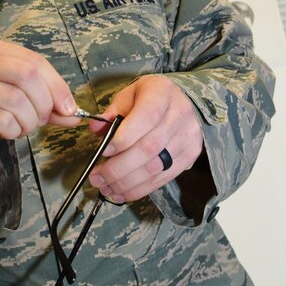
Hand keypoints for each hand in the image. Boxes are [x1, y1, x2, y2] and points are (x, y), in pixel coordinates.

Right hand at [0, 37, 77, 162]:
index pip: (34, 61)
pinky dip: (13, 130)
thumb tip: (74, 113)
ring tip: (22, 126)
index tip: (69, 107)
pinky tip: (6, 131)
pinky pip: (3, 121)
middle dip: (44, 103)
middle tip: (42, 119)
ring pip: (17, 101)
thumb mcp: (15, 91)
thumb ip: (45, 99)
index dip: (57, 85)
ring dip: (29, 121)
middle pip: (27, 76)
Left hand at [88, 75, 203, 202]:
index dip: (124, 138)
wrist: (182, 101)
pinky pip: (163, 178)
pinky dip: (140, 189)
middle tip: (97, 177)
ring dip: (127, 182)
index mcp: (162, 93)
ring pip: (156, 167)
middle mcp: (180, 115)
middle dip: (119, 167)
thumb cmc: (149, 97)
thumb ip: (112, 111)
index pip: (146, 117)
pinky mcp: (190, 156)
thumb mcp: (129, 95)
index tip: (103, 152)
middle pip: (149, 147)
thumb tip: (96, 128)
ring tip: (106, 188)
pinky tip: (121, 193)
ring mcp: (188, 138)